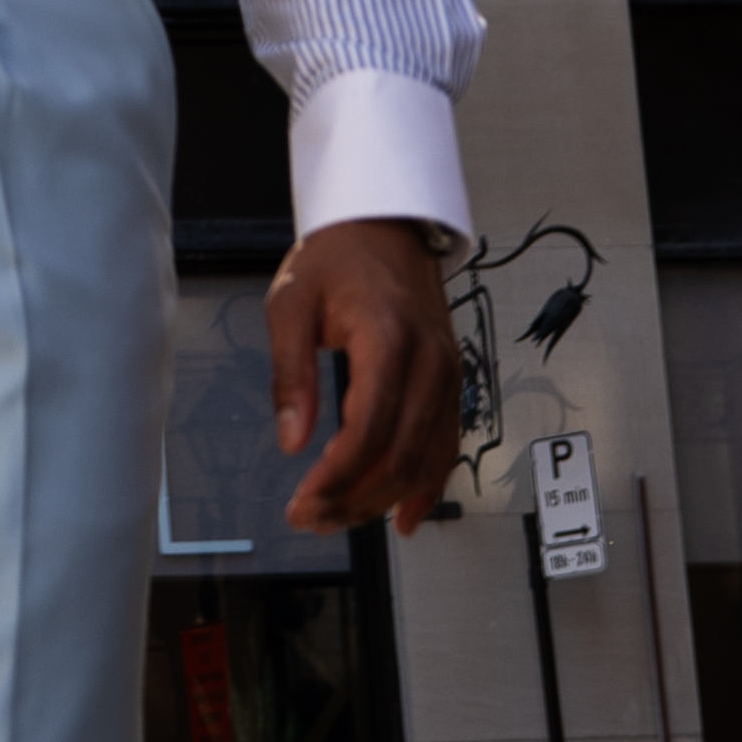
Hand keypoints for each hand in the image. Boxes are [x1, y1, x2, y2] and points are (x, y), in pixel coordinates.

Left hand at [267, 220, 461, 538]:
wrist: (384, 224)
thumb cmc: (337, 255)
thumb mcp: (293, 302)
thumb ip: (289, 372)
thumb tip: (291, 440)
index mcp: (389, 338)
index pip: (370, 431)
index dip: (337, 478)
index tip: (304, 502)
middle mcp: (429, 361)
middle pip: (400, 456)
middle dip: (355, 498)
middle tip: (312, 517)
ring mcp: (447, 373)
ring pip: (426, 460)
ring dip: (384, 499)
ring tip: (341, 517)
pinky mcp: (451, 381)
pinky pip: (446, 446)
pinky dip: (426, 486)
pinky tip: (402, 514)